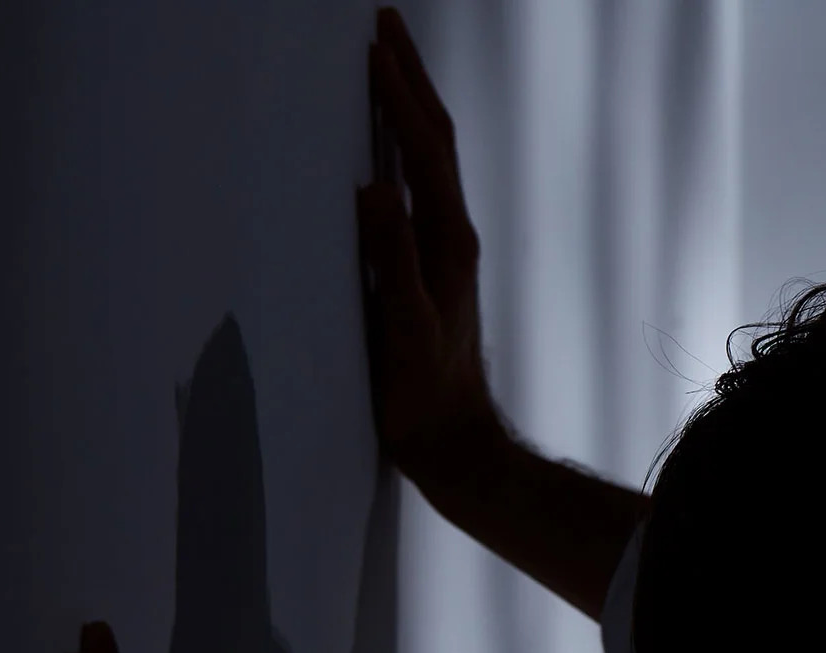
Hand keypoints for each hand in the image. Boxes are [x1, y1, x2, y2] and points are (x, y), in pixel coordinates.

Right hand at [357, 7, 505, 503]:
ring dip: (408, 106)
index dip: (400, 94)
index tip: (375, 45)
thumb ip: (390, 259)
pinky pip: (416, 188)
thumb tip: (373, 188)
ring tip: (383, 63)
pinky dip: (401, 148)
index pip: (425, 149)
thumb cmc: (424, 393)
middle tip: (384, 25)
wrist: (452, 439)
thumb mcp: (402, 325)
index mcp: (446, 242)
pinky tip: (383, 143)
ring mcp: (441, 250)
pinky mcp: (427, 266)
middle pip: (434, 140)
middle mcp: (450, 237)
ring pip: (427, 160)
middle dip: (410, 80)